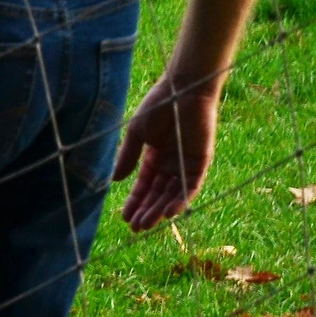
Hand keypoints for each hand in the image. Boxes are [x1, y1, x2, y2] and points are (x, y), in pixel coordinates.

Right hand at [112, 72, 221, 231]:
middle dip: (146, 211)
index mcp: (155, 156)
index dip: (135, 202)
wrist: (183, 87)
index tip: (125, 218)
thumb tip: (115, 181)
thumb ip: (127, 157)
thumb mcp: (137, 133)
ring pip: (173, 194)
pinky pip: (190, 186)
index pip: (144, 186)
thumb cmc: (159, 104)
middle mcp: (171, 163)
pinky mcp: (201, 160)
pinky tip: (168, 213)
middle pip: (158, 194)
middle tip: (135, 229)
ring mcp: (186, 163)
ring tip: (147, 225)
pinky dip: (180, 200)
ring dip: (160, 210)